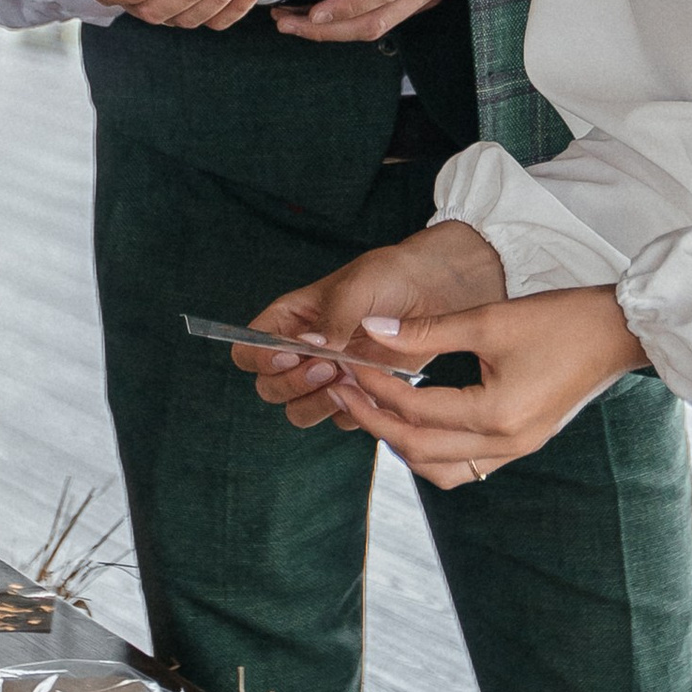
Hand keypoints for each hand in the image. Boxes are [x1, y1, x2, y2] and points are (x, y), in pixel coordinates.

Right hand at [232, 222, 506, 429]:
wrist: (442, 288)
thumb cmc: (395, 273)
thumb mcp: (361, 284)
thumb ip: (333, 317)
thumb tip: (310, 345)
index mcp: (291, 319)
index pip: (249, 349)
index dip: (259, 359)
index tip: (289, 355)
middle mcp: (303, 351)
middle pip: (270, 388)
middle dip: (292, 385)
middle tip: (328, 367)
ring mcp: (331, 374)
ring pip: (300, 410)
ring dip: (317, 404)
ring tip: (349, 379)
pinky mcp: (362, 392)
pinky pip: (342, 417)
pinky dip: (352, 411)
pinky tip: (373, 388)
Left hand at [277, 0, 461, 44]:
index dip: (350, 4)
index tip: (316, 11)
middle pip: (380, 19)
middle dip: (330, 29)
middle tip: (287, 23)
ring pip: (385, 26)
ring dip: (339, 32)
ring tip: (298, 24)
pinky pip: (392, 19)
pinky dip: (358, 24)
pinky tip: (330, 17)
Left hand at [301, 288, 649, 488]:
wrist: (619, 333)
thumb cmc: (562, 319)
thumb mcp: (490, 318)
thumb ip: (427, 330)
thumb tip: (371, 328)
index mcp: (497, 414)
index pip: (415, 410)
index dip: (374, 387)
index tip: (345, 363)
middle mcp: (504, 444)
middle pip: (418, 449)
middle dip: (373, 420)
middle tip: (341, 390)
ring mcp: (515, 450)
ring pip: (438, 469)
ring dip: (401, 442)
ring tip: (373, 407)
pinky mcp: (520, 444)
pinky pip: (463, 466)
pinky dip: (431, 450)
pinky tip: (416, 420)